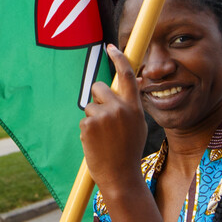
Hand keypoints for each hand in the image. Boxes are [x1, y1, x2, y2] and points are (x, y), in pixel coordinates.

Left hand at [79, 44, 147, 196]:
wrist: (120, 175)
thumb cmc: (127, 151)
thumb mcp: (137, 125)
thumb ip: (130, 106)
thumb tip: (126, 86)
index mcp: (134, 107)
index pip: (127, 76)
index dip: (119, 58)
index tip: (111, 47)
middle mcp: (120, 108)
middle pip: (99, 87)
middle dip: (97, 97)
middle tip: (103, 117)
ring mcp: (103, 116)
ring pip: (89, 106)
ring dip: (93, 118)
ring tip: (103, 137)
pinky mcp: (88, 124)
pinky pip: (84, 119)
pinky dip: (87, 131)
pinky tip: (96, 143)